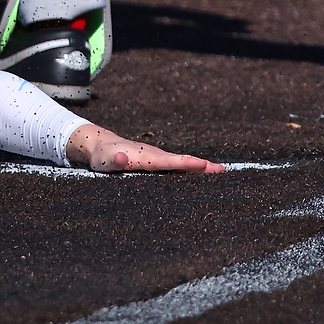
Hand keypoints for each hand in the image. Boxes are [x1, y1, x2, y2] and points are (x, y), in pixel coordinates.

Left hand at [66, 123, 224, 173]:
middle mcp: (155, 156)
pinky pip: (174, 168)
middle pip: (182, 162)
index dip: (187, 164)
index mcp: (146, 158)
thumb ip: (113, 162)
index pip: (170, 162)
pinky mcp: (155, 163)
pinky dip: (189, 170)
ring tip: (220, 174)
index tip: (204, 166)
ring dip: (199, 168)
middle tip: (223, 170)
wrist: (100, 144)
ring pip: (180, 164)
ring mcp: (156, 159)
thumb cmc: (102, 156)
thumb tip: (121, 158)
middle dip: (202, 166)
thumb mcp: (103, 162)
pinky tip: (199, 178)